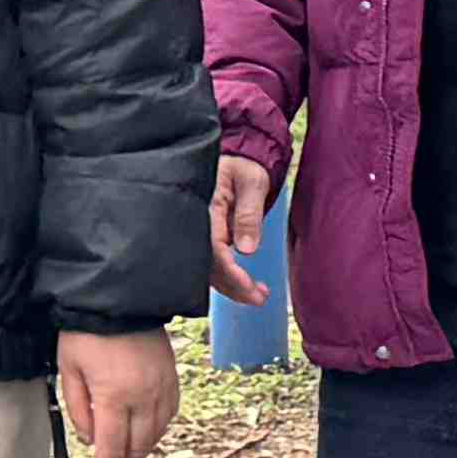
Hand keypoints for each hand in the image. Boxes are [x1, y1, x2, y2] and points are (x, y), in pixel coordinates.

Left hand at [57, 326, 179, 457]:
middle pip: (137, 448)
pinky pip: (169, 415)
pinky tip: (144, 433)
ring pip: (156, 435)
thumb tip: (91, 440)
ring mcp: (162, 386)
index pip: (111, 451)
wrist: (119, 296)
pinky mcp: (172, 376)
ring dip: (140, 452)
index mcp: (115, 396)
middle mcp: (144, 396)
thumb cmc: (87, 330)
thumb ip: (78, 410)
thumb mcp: (69, 370)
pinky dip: (156, 431)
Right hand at [209, 154, 276, 296]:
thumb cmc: (244, 166)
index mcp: (205, 207)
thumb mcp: (252, 182)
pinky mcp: (206, 239)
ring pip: (209, 269)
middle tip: (259, 298)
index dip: (228, 270)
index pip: (212, 246)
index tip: (248, 285)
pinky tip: (247, 286)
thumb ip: (249, 213)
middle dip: (233, 286)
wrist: (236, 159)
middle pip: (208, 264)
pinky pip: (212, 264)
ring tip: (258, 296)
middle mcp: (197, 223)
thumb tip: (246, 249)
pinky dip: (229, 279)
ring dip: (232, 287)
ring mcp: (200, 232)